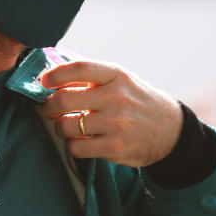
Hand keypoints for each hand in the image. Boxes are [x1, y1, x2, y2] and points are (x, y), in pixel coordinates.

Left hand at [39, 60, 183, 167]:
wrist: (170, 130)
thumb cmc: (137, 102)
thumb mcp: (121, 81)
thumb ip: (91, 78)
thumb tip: (51, 77)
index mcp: (116, 75)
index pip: (78, 68)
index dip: (55, 74)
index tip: (44, 81)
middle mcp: (116, 97)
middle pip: (64, 99)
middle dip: (49, 105)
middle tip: (50, 108)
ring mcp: (116, 124)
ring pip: (65, 126)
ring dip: (60, 127)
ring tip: (68, 126)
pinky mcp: (115, 148)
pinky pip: (76, 147)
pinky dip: (72, 145)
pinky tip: (80, 141)